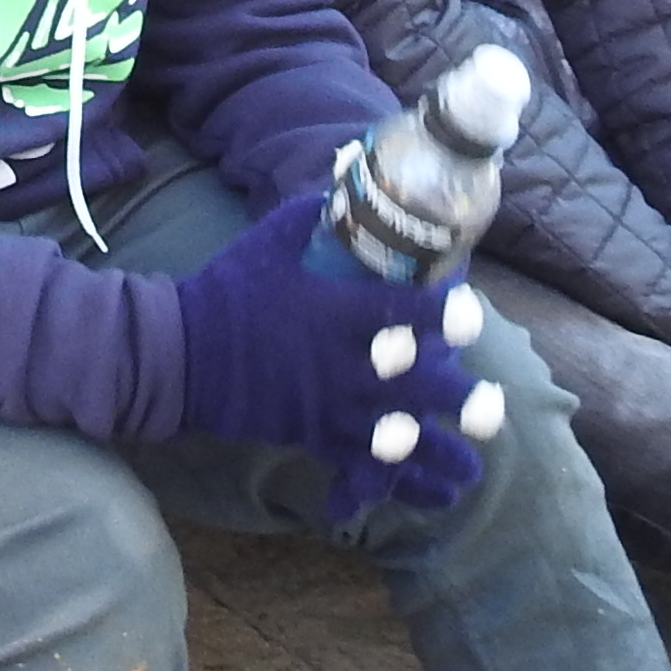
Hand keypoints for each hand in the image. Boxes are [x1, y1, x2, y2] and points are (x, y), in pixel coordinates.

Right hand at [173, 194, 487, 526]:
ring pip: (400, 446)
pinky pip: (363, 473)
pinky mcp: (315, 439)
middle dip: (459, 404)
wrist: (180, 355)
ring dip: (438, 460)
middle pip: (417, 393)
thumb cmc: (230, 289)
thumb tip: (355, 170)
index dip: (444, 317)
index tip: (469, 315)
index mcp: (338, 314)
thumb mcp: (274, 237)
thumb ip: (322, 211)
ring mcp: (330, 411)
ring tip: (468, 472)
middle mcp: (344, 369)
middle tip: (490, 408)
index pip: (404, 315)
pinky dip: (394, 491)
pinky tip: (429, 500)